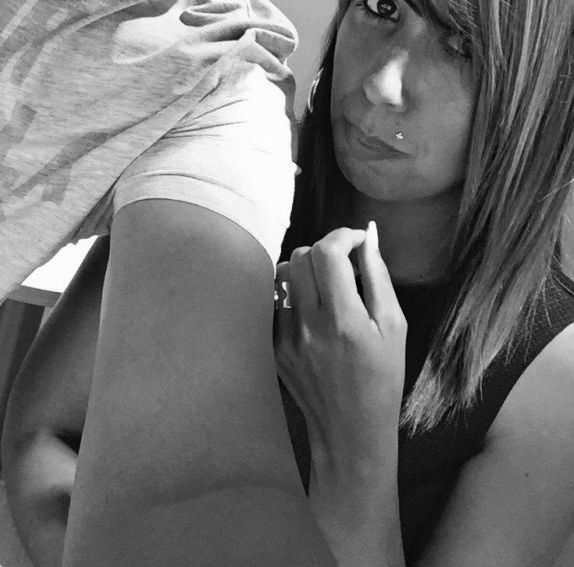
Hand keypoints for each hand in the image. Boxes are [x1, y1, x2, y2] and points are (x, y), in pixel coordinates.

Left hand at [275, 224, 406, 485]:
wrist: (350, 432)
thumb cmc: (382, 379)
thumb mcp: (394, 328)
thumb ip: (378, 277)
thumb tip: (369, 235)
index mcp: (345, 320)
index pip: (328, 252)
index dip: (344, 235)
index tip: (358, 241)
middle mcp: (310, 326)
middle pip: (302, 256)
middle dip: (325, 249)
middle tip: (344, 264)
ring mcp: (286, 337)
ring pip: (283, 274)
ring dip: (305, 268)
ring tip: (327, 285)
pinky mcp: (273, 347)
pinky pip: (276, 301)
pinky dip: (293, 293)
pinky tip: (312, 308)